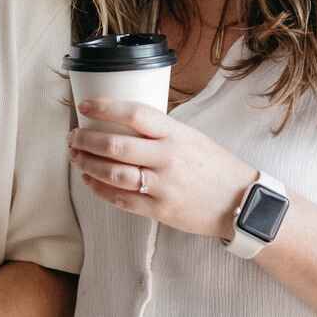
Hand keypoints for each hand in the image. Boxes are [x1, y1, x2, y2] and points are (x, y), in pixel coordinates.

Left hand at [69, 100, 255, 238]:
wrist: (243, 203)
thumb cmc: (215, 167)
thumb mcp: (192, 138)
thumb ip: (161, 131)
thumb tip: (124, 122)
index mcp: (176, 134)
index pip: (134, 113)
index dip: (105, 108)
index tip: (85, 106)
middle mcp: (168, 158)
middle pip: (115, 146)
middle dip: (86, 140)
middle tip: (73, 137)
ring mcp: (163, 186)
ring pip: (113, 174)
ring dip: (87, 164)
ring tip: (76, 157)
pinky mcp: (160, 210)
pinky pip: (121, 200)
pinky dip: (99, 189)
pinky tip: (89, 181)